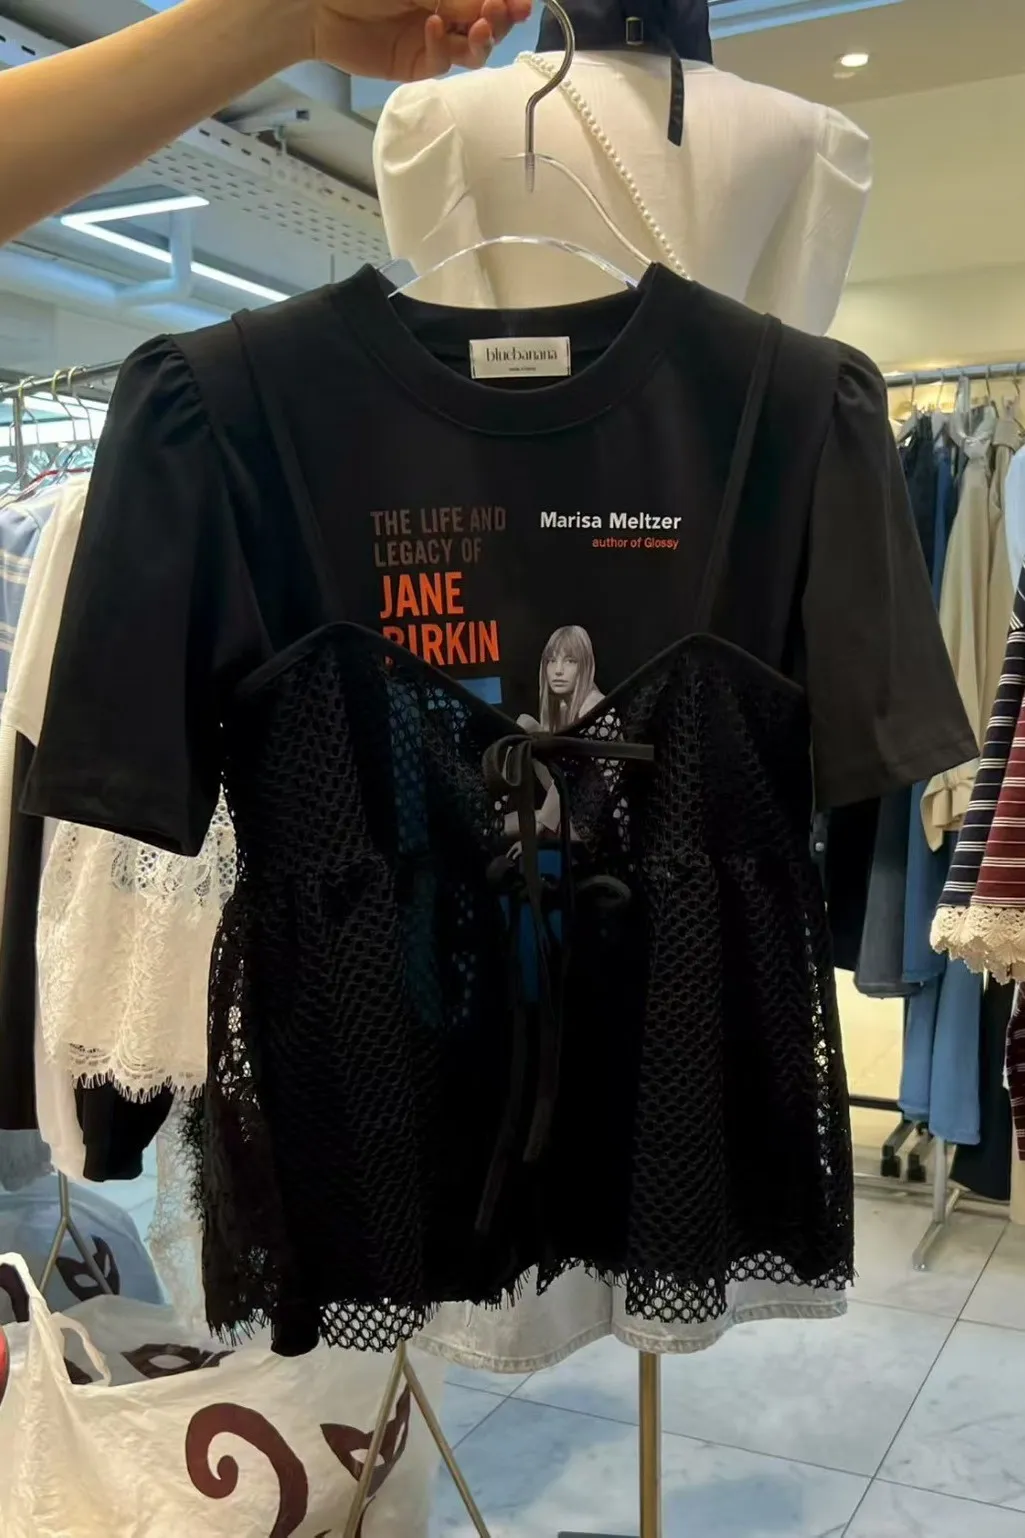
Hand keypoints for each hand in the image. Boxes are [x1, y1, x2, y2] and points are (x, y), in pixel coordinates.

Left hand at [313, 0, 532, 80]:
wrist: (316, 5)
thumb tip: (493, 3)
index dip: (508, 2)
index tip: (523, 3)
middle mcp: (445, 13)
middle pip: (488, 25)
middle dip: (500, 19)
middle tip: (503, 12)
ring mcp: (431, 40)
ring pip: (472, 50)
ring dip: (482, 39)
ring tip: (482, 27)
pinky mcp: (415, 65)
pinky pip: (441, 61)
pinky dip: (443, 47)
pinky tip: (433, 28)